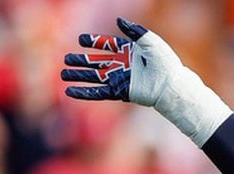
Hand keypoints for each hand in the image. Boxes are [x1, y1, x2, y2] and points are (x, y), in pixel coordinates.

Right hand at [61, 18, 230, 144]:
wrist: (170, 84)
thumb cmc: (164, 62)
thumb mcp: (150, 41)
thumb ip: (134, 30)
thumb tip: (118, 20)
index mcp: (129, 51)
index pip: (107, 45)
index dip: (94, 42)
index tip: (80, 40)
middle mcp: (122, 65)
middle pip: (96, 62)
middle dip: (81, 61)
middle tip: (66, 59)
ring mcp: (120, 79)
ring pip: (94, 77)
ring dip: (79, 76)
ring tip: (63, 74)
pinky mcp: (120, 92)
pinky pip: (98, 92)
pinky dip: (84, 92)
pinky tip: (70, 91)